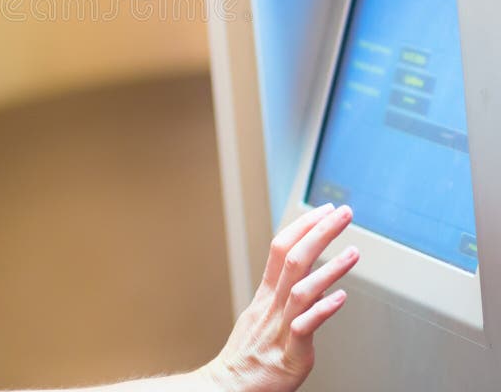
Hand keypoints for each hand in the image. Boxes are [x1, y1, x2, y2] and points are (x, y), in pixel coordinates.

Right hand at [203, 204, 357, 391]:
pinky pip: (305, 327)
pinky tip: (341, 297)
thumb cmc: (249, 356)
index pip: (281, 248)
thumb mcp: (262, 316)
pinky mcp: (290, 354)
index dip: (303, 226)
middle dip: (320, 232)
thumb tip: (310, 282)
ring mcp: (280, 328)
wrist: (229, 387)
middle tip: (343, 213)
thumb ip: (283, 296)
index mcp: (266, 294)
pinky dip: (323, 310)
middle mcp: (272, 305)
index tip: (325, 211)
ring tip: (354, 251)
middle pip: (293, 259)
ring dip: (329, 267)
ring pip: (301, 288)